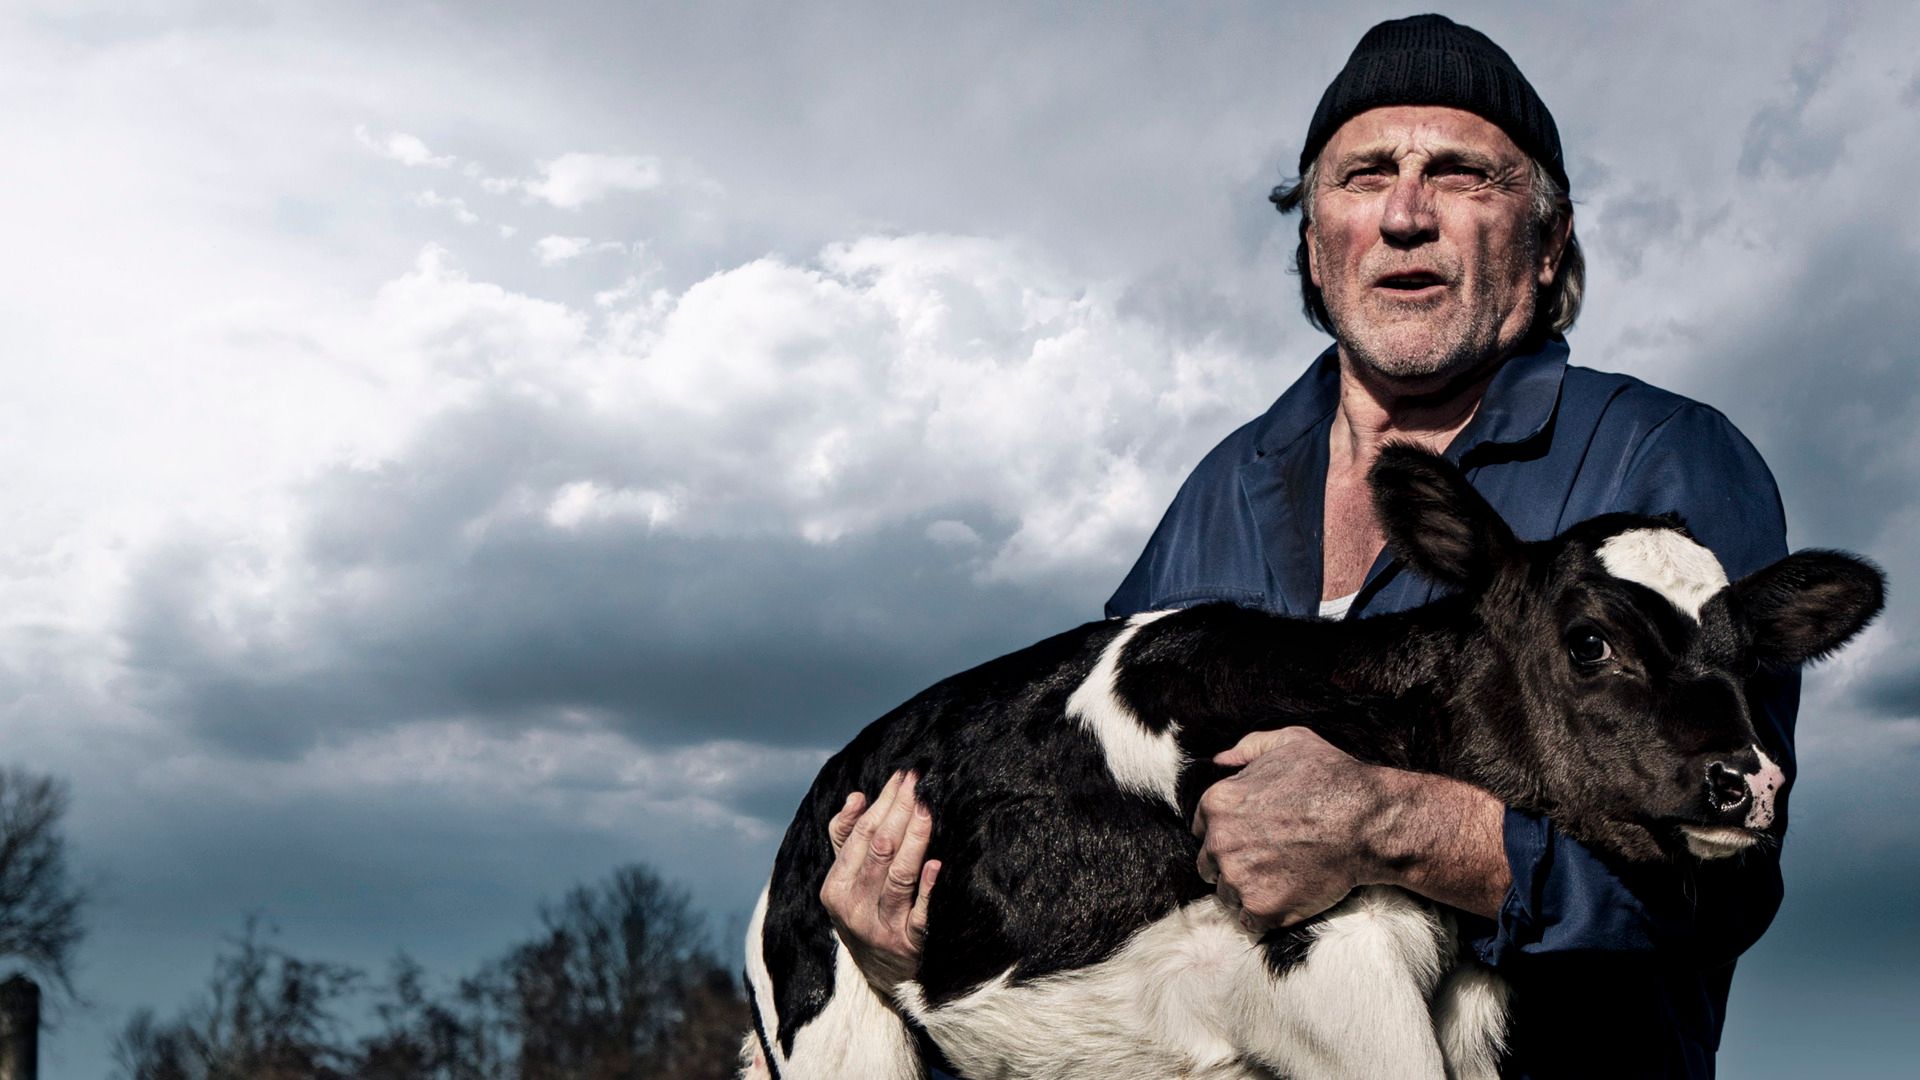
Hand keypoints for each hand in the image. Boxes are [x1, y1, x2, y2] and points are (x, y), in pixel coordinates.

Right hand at [818, 770, 940, 991]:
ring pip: (898, 876)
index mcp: (835, 887)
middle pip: (879, 849)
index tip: (903, 776)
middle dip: (900, 811)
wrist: (882, 976)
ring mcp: (881, 927)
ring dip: (915, 839)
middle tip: (921, 782)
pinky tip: (937, 864)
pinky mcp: (909, 945)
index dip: (882, 802)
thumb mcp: (847, 880)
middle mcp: (853, 908)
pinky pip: (920, 914)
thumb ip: (845, 837)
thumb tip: (857, 796)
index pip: (860, 834)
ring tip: (928, 809)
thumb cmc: (865, 912)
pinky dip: (928, 889)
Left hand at [1192, 727, 1404, 931]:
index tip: (1250, 837)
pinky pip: (1249, 921)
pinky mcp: (1261, 908)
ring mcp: (1238, 878)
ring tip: (1280, 879)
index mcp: (1217, 803)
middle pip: (1209, 864)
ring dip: (1247, 890)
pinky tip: (1285, 899)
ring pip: (1227, 894)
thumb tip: (1219, 761)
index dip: (1226, 832)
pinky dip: (1264, 915)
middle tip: (1265, 861)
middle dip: (1231, 863)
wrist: (1367, 822)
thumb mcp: (1289, 741)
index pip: (1202, 828)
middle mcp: (1219, 842)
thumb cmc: (1332, 778)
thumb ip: (1248, 747)